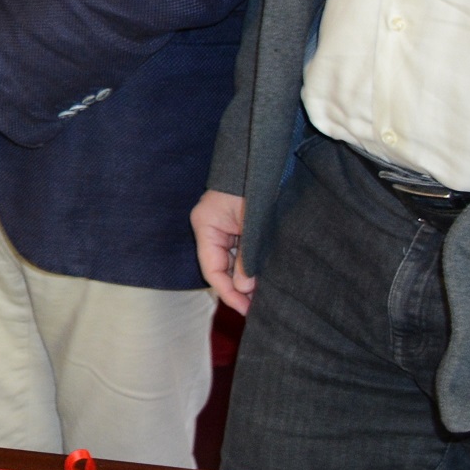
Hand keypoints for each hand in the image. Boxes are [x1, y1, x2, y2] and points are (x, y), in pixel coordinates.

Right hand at [191, 189, 254, 313]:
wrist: (263, 160)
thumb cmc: (253, 186)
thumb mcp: (252, 224)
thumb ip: (247, 256)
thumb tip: (244, 288)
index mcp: (205, 225)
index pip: (211, 268)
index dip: (227, 292)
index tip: (245, 309)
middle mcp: (211, 228)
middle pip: (220, 268)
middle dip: (238, 289)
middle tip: (258, 309)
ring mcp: (224, 227)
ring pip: (232, 263)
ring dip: (247, 279)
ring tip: (264, 298)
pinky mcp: (238, 226)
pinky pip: (241, 253)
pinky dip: (251, 267)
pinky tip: (263, 280)